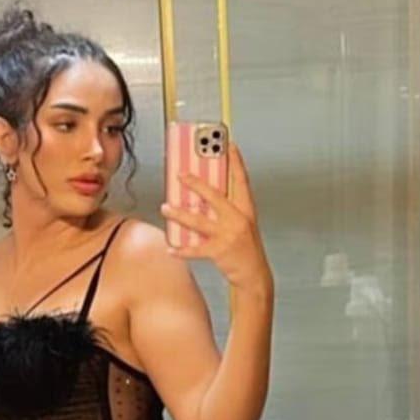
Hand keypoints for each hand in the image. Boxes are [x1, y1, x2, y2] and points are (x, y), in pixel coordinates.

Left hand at [160, 142, 271, 293]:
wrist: (254, 275)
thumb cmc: (246, 248)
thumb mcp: (243, 225)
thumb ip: (227, 210)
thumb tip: (202, 197)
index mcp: (246, 210)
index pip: (241, 180)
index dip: (236, 161)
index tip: (229, 144)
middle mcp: (238, 219)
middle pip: (215, 196)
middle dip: (196, 184)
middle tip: (180, 174)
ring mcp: (229, 235)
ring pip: (198, 220)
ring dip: (179, 214)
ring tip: (165, 207)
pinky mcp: (220, 251)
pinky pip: (195, 249)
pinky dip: (182, 250)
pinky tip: (171, 248)